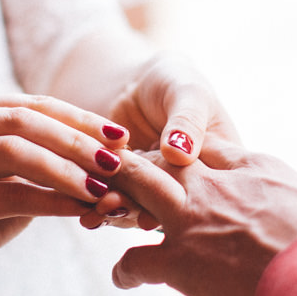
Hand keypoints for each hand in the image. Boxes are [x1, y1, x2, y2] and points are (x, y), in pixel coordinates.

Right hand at [0, 95, 130, 291]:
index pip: (32, 104)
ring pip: (14, 151)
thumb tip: (112, 158)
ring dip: (66, 168)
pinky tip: (81, 208)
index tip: (122, 135)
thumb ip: (46, 164)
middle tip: (118, 161)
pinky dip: (50, 200)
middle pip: (24, 121)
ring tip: (103, 186)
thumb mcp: (10, 182)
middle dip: (78, 140)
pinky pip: (7, 195)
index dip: (80, 118)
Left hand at [82, 51, 238, 228]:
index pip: (204, 195)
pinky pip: (113, 200)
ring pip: (138, 210)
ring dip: (115, 212)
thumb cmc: (173, 82)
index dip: (180, 207)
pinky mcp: (126, 191)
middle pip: (168, 209)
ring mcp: (156, 193)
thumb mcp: (189, 93)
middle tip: (112, 207)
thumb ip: (187, 121)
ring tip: (93, 210)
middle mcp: (187, 188)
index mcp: (216, 169)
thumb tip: (180, 152)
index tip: (151, 213)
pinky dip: (95, 202)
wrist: (135, 84)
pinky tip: (80, 204)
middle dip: (138, 211)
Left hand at [101, 137, 296, 295]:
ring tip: (100, 208)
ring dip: (115, 197)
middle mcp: (216, 185)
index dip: (185, 154)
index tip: (173, 161)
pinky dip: (124, 270)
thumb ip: (295, 206)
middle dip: (136, 162)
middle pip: (162, 160)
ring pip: (136, 189)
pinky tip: (122, 279)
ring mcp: (193, 220)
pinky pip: (134, 260)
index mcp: (253, 167)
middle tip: (118, 172)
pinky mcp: (179, 261)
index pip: (206, 149)